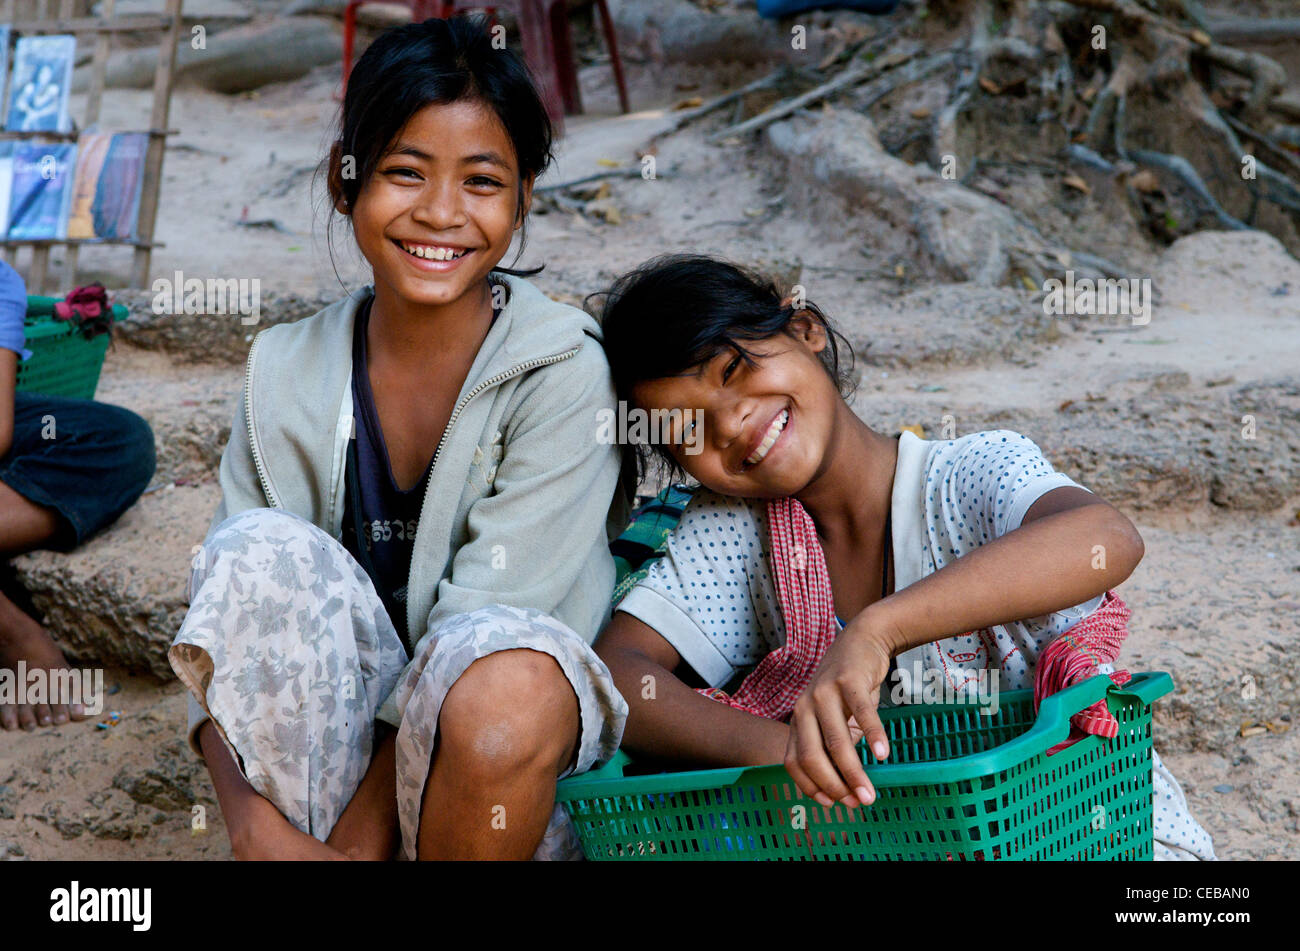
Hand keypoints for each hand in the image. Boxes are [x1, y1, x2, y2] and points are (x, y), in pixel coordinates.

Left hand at [784, 614, 897, 808]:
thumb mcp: (834, 718)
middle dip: (833, 786)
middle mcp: (804, 707)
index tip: (833, 804)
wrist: (862, 640)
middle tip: (856, 804)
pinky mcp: (848, 680)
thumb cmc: (848, 687)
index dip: (811, 786)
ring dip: (853, 771)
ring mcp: (824, 692)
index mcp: (798, 720)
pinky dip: (873, 736)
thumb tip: (845, 787)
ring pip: (835, 741)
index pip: (793, 762)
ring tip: (870, 793)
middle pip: (811, 755)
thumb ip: (834, 747)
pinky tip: (883, 756)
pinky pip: (862, 714)